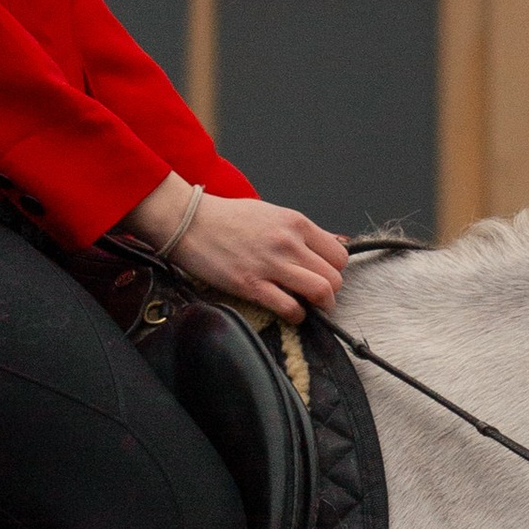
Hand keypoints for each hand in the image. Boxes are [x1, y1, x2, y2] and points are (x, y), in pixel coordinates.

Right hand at [124, 180, 347, 318]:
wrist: (189, 222)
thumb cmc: (226, 217)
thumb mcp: (271, 213)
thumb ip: (301, 231)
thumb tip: (331, 243)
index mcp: (295, 222)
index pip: (339, 254)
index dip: (335, 270)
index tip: (326, 276)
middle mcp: (289, 242)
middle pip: (335, 277)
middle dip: (330, 291)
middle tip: (319, 296)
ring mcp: (271, 264)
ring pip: (321, 292)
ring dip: (320, 306)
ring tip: (309, 306)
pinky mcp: (252, 285)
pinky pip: (290, 307)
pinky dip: (296, 315)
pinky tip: (290, 312)